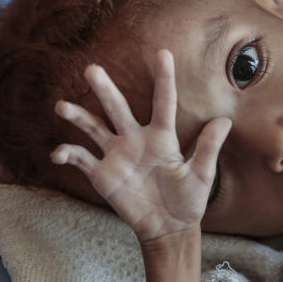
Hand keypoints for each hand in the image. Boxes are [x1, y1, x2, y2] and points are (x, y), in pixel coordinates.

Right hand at [50, 49, 231, 243]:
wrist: (168, 228)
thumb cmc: (189, 200)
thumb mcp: (201, 176)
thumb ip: (208, 149)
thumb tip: (225, 120)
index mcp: (162, 137)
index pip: (163, 103)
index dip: (163, 79)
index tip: (163, 53)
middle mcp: (135, 140)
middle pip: (117, 108)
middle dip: (105, 90)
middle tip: (92, 69)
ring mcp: (116, 155)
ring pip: (94, 128)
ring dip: (78, 116)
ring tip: (61, 106)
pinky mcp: (103, 174)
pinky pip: (81, 159)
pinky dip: (68, 154)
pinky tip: (58, 153)